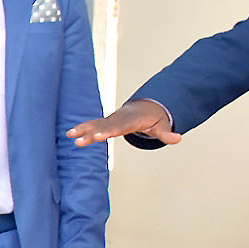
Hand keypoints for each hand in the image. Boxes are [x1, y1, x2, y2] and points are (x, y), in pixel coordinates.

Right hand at [66, 99, 180, 147]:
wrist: (146, 107)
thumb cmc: (154, 117)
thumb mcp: (161, 125)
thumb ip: (166, 133)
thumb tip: (178, 137)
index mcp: (131, 120)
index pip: (118, 127)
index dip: (108, 131)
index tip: (98, 136)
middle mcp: (118, 118)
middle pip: (103, 126)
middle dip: (90, 133)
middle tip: (78, 140)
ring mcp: (111, 119)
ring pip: (95, 124)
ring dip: (83, 130)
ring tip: (70, 135)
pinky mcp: (106, 122)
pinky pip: (93, 124)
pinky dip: (82, 127)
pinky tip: (70, 133)